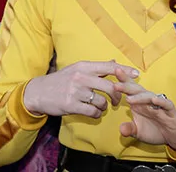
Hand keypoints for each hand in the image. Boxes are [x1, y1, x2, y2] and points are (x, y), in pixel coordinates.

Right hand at [23, 60, 138, 118]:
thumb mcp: (76, 69)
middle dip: (118, 97)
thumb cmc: (60, 80)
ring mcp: (76, 91)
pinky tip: (91, 112)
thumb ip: (96, 68)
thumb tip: (114, 61)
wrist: (38, 92)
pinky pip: (93, 112)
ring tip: (98, 107)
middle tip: (117, 101)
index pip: (109, 67)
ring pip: (102, 102)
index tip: (137, 74)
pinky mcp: (71, 104)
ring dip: (104, 107)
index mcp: (83, 66)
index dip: (124, 71)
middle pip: (111, 87)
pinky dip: (96, 114)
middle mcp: (81, 77)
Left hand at [114, 68, 175, 151]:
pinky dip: (161, 101)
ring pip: (149, 96)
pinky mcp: (170, 111)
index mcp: (139, 102)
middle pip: (136, 90)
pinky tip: (154, 100)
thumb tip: (121, 130)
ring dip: (139, 97)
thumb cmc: (154, 129)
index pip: (129, 89)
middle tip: (115, 85)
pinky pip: (166, 104)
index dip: (121, 82)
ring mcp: (159, 104)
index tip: (112, 74)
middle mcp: (148, 100)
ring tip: (129, 99)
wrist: (173, 137)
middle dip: (126, 86)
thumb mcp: (138, 132)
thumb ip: (129, 129)